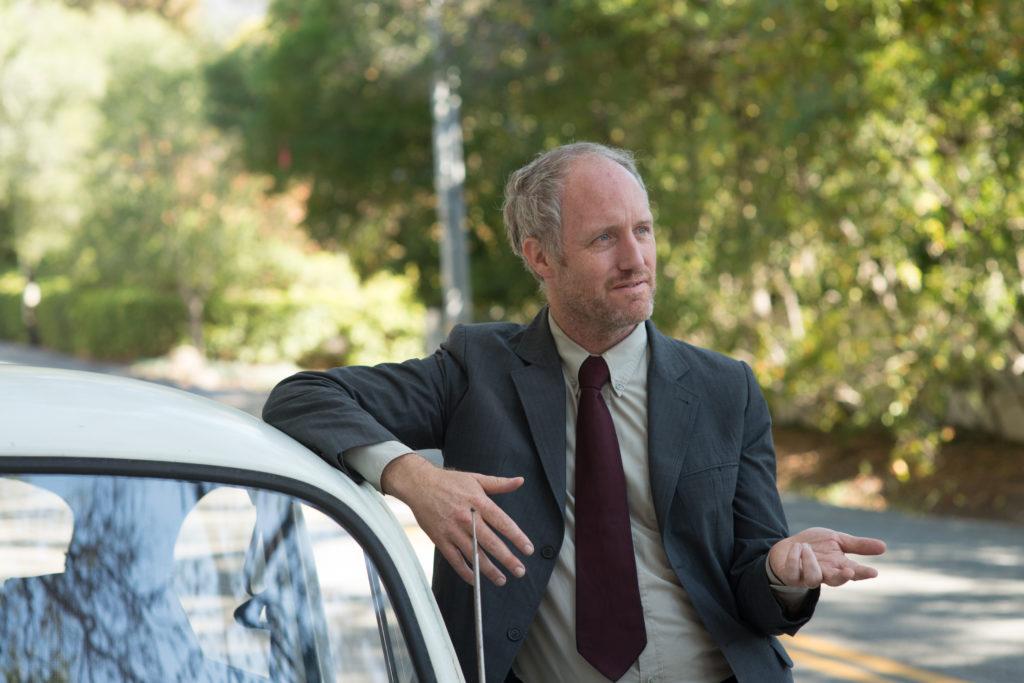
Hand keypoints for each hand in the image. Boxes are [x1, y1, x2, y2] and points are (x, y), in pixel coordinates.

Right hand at [381, 453, 533, 586]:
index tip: (528, 549)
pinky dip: (465, 571)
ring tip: (502, 579)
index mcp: (478, 502)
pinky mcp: (440, 539)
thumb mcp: (476, 478)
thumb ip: (499, 483)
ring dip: (489, 570)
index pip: (503, 523)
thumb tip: (520, 481)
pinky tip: (475, 579)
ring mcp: (452, 530)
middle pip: (491, 543)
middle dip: (508, 559)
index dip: (517, 538)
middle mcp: (466, 518)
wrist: (419, 484)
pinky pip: (455, 560)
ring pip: (474, 555)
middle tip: (520, 571)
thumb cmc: (449, 481)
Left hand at [769, 527, 885, 588]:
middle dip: (843, 577)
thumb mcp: (837, 540)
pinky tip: (796, 547)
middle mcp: (825, 574)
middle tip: (849, 571)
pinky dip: (794, 559)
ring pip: (813, 578)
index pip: (854, 572)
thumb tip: (884, 546)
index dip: (863, 573)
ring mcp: (808, 577)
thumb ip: (858, 545)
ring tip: (806, 547)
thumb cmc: (816, 545)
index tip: (874, 572)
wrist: (788, 547)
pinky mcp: (791, 576)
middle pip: (836, 581)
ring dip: (810, 562)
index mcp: (838, 566)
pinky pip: (792, 573)